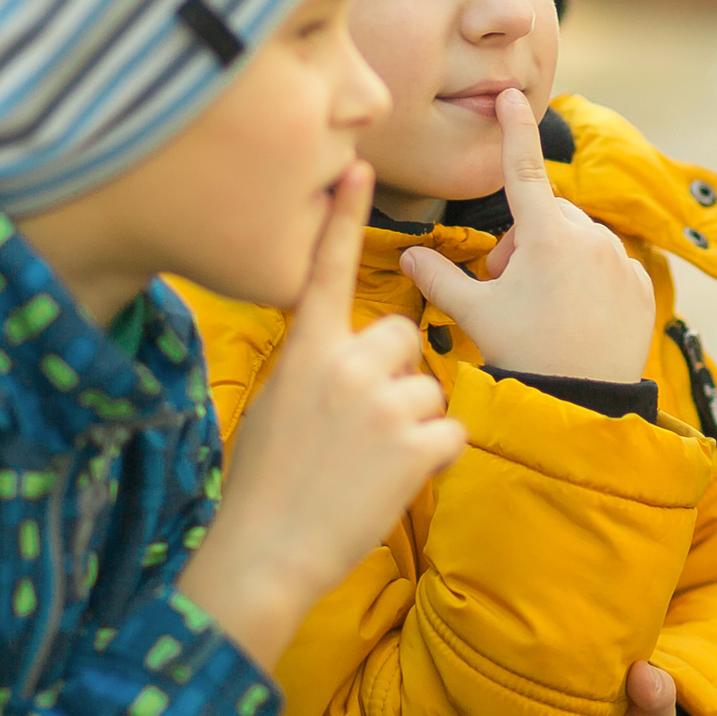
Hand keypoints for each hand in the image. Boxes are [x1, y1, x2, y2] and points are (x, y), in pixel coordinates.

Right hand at [179, 163, 466, 672]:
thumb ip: (315, 364)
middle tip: (362, 427)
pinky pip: (451, 432)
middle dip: (399, 373)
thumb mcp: (276, 402)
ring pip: (430, 389)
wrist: (268, 549)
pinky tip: (391, 482)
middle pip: (406, 336)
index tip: (357, 166)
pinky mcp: (418, 442)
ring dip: (413, 426)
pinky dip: (433, 460)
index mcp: (307, 348)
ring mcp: (385, 400)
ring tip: (368, 465)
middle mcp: (347, 362)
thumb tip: (339, 350)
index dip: (343, 217)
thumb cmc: (264, 481)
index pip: (329, 268)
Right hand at [398, 90, 654, 383]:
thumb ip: (440, 279)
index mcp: (545, 236)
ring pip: (577, 240)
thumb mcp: (475, 315)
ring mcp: (618, 261)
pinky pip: (608, 266)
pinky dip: (588, 280)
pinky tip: (573, 317)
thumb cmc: (526, 356)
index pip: (524, 168)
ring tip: (541, 306)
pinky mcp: (639, 285)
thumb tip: (408, 256)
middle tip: (506, 284)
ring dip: (555, 259)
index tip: (511, 98)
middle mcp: (588, 238)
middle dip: (523, 241)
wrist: (582, 403)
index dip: (514, 130)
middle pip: (547, 216)